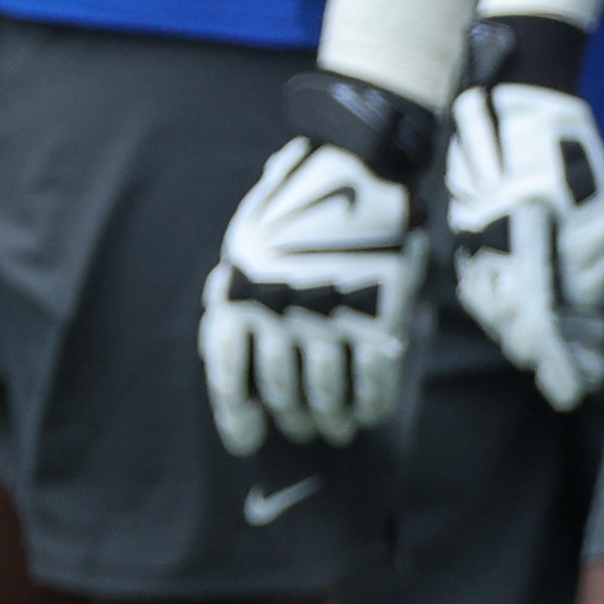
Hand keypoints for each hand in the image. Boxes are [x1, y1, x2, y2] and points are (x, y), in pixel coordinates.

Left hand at [200, 98, 432, 456]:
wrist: (357, 163)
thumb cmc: (296, 199)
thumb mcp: (248, 238)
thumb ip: (238, 287)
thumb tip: (226, 329)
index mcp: (240, 295)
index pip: (230, 377)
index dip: (238, 418)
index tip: (248, 440)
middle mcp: (279, 314)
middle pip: (282, 393)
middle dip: (293, 419)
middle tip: (304, 429)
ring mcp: (330, 317)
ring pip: (326, 395)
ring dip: (331, 419)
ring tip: (336, 429)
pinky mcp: (377, 315)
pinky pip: (372, 380)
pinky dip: (370, 404)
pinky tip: (370, 413)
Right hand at [447, 68, 603, 412]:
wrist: (511, 107)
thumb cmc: (559, 157)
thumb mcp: (585, 215)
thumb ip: (586, 273)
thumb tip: (590, 320)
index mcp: (518, 258)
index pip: (539, 330)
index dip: (559, 364)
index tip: (576, 390)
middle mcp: (487, 261)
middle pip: (518, 328)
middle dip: (552, 355)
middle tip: (582, 374)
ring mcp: (472, 249)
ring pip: (502, 310)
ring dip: (535, 334)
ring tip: (567, 349)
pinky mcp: (469, 238)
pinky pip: (489, 286)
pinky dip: (515, 307)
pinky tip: (538, 312)